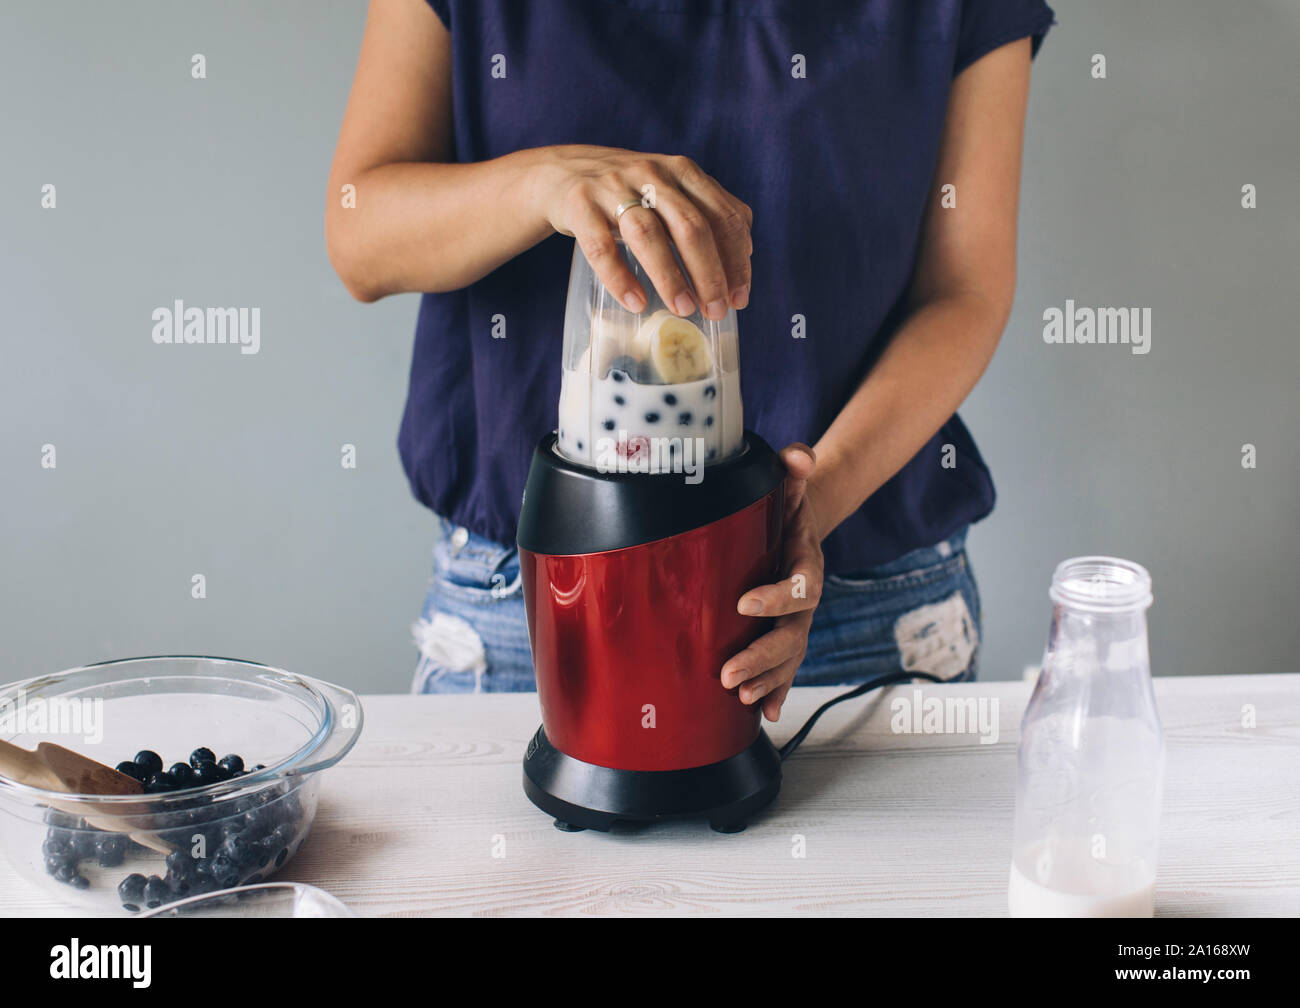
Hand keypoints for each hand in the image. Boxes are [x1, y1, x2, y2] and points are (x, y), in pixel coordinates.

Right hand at [534, 145, 752, 319]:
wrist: (563, 174)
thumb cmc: (629, 193)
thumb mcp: (671, 190)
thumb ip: (707, 212)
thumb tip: (745, 254)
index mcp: (683, 171)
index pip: (723, 216)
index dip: (736, 259)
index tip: (740, 297)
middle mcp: (652, 174)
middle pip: (691, 226)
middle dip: (709, 274)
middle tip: (716, 310)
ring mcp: (613, 188)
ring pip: (648, 235)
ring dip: (670, 277)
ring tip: (683, 309)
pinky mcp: (580, 205)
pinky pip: (601, 247)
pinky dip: (620, 279)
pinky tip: (636, 303)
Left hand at [721, 444, 822, 721]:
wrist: (794, 528)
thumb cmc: (784, 509)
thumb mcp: (788, 485)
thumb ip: (792, 469)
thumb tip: (799, 456)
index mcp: (807, 565)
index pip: (800, 588)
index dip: (776, 598)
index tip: (743, 604)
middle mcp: (806, 601)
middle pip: (793, 636)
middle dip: (763, 657)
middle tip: (729, 673)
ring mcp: (796, 623)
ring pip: (788, 658)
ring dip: (766, 680)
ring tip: (740, 695)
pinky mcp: (783, 637)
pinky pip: (784, 670)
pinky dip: (776, 692)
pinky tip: (764, 713)